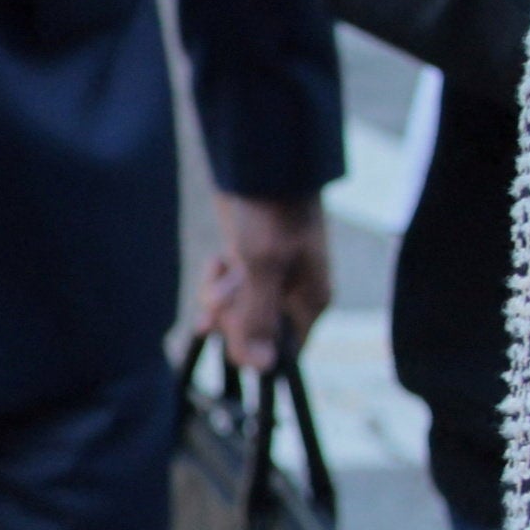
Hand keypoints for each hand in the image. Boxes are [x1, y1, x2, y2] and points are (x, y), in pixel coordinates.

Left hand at [198, 190, 331, 372]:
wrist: (260, 163)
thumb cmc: (270, 211)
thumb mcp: (261, 266)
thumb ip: (259, 317)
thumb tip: (261, 367)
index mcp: (312, 301)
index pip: (284, 352)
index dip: (255, 347)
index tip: (235, 326)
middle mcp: (295, 297)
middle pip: (256, 336)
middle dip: (234, 318)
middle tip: (229, 291)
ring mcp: (272, 282)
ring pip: (238, 315)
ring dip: (222, 300)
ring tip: (222, 269)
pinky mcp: (250, 267)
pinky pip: (230, 296)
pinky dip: (218, 286)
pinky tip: (218, 264)